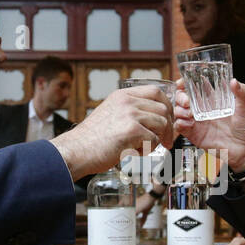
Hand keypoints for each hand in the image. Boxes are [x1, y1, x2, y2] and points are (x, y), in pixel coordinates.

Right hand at [50, 86, 172, 181]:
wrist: (76, 151)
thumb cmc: (92, 139)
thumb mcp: (111, 113)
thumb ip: (131, 111)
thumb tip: (157, 118)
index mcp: (122, 95)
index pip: (156, 92)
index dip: (167, 107)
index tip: (167, 121)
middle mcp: (127, 101)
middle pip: (163, 109)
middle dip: (168, 128)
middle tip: (166, 142)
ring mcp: (130, 114)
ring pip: (162, 124)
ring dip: (157, 140)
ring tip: (141, 148)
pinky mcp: (132, 130)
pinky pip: (154, 140)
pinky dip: (148, 150)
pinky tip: (133, 152)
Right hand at [173, 78, 244, 172]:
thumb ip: (242, 93)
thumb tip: (234, 81)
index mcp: (212, 100)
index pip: (194, 87)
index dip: (185, 83)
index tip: (182, 82)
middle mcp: (202, 109)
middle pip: (182, 98)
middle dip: (180, 97)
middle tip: (187, 102)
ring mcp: (197, 122)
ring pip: (178, 111)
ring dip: (179, 110)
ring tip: (189, 114)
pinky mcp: (194, 134)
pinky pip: (180, 127)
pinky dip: (180, 123)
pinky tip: (188, 124)